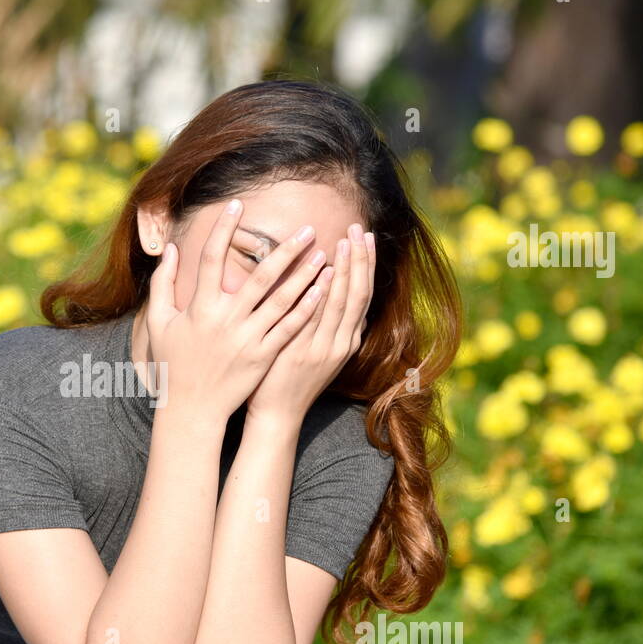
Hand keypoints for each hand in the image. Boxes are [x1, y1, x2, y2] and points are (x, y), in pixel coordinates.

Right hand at [144, 199, 328, 422]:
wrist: (192, 408)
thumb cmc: (174, 363)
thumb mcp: (159, 323)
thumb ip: (162, 284)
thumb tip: (169, 249)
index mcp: (200, 307)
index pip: (211, 258)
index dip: (223, 229)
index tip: (237, 205)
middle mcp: (226, 320)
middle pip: (260, 277)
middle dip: (285, 250)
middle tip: (307, 229)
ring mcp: (248, 339)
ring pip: (282, 301)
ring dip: (304, 275)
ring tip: (323, 254)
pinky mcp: (263, 356)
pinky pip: (289, 328)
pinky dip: (306, 308)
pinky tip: (322, 290)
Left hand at [246, 222, 375, 423]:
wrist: (276, 415)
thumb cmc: (290, 380)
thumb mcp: (317, 352)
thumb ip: (327, 326)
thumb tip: (334, 297)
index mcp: (347, 341)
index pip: (363, 295)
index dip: (366, 265)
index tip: (364, 236)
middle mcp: (341, 343)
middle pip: (358, 294)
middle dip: (360, 259)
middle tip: (358, 228)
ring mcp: (323, 349)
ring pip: (342, 302)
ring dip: (347, 269)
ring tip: (346, 240)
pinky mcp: (303, 353)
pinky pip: (316, 318)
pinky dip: (324, 294)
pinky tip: (326, 272)